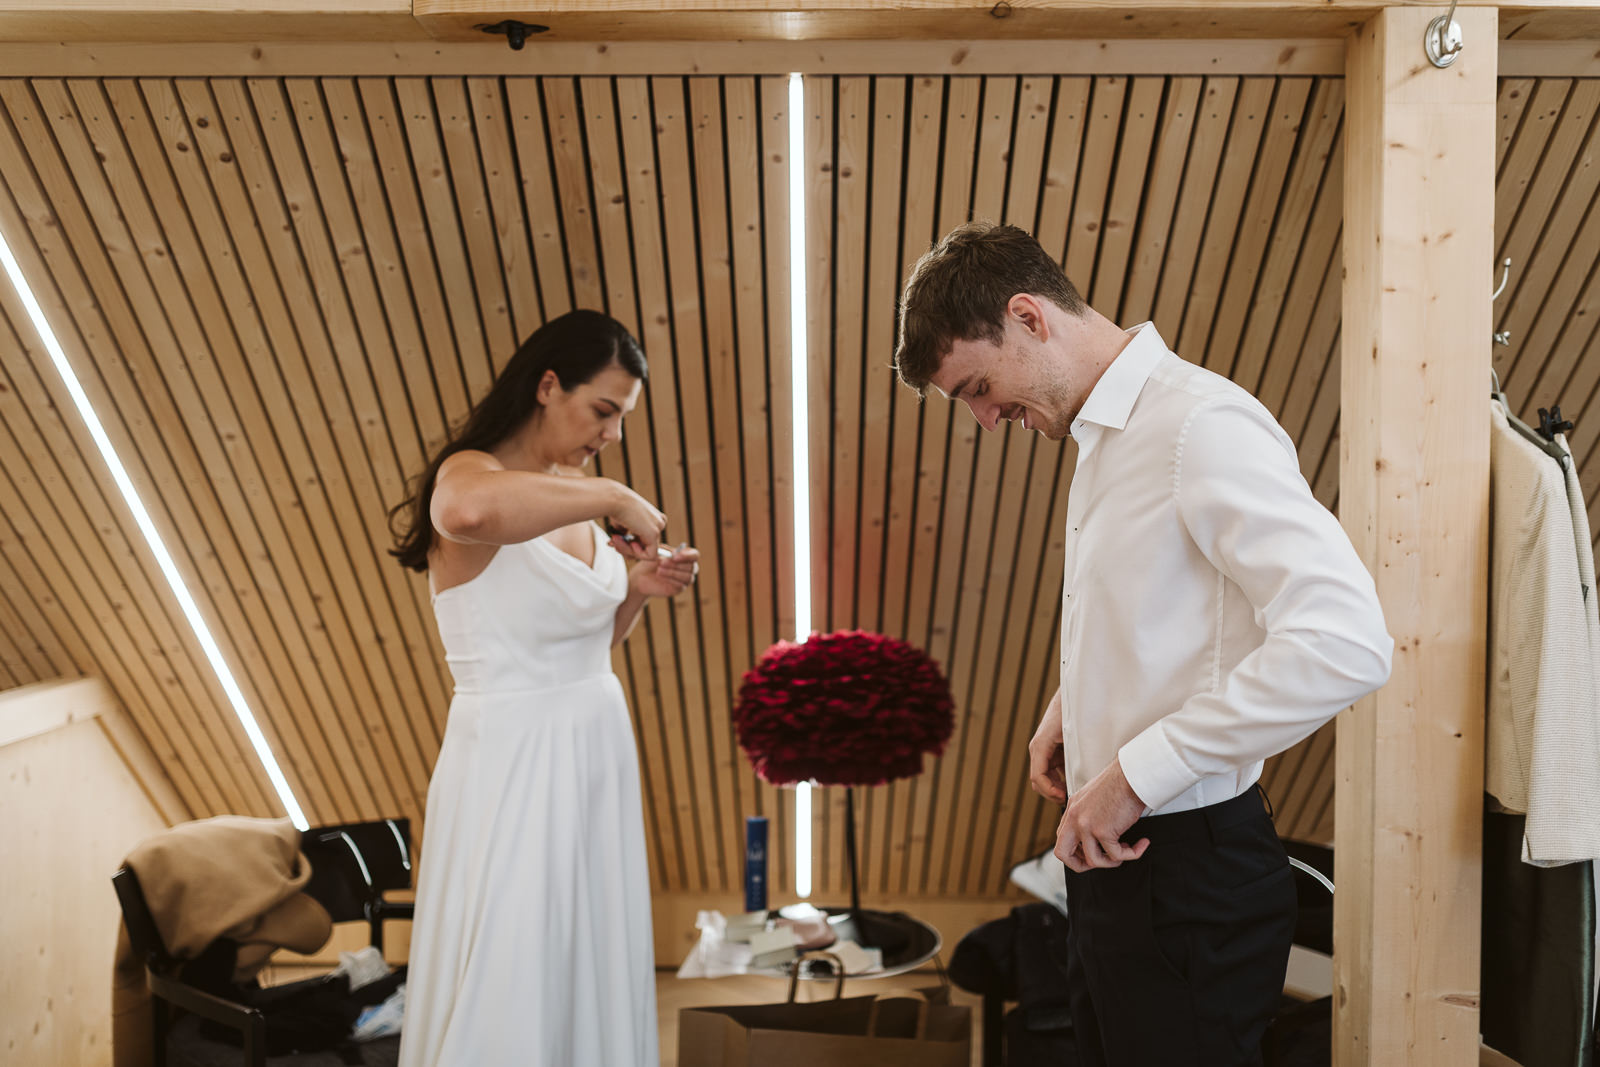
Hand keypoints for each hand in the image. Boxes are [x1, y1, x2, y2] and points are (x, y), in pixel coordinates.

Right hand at [604, 483, 666, 558]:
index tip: (613, 539)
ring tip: (614, 540)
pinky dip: (636, 553)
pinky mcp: (654, 533)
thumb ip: (626, 536)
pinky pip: (649, 555)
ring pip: (646, 552)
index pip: (644, 538)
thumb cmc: (615, 507)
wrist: (613, 500)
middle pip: (645, 546)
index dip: (628, 543)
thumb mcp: (622, 524)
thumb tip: (624, 548)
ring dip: (627, 550)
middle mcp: (659, 521)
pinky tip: (627, 543)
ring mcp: (658, 527)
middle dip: (626, 548)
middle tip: (612, 543)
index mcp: (653, 517)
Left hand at [628, 546, 699, 598]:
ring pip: (688, 577)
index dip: (687, 556)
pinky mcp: (679, 589)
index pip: (695, 555)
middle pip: (692, 567)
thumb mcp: (657, 553)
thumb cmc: (651, 562)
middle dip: (676, 564)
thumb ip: (667, 551)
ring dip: (673, 572)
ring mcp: (685, 579)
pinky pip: (681, 585)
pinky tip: (660, 576)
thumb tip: (674, 553)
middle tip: (662, 562)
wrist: (642, 576)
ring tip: (659, 570)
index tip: (674, 556)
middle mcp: (689, 568)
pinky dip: (670, 580)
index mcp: (686, 556)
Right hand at [1028, 689, 1066, 802]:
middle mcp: (1038, 748)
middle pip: (1038, 780)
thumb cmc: (1073, 712)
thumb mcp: (1074, 736)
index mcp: (1040, 745)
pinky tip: (1072, 781)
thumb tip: (1081, 779)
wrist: (1073, 693)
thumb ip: (1074, 756)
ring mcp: (1044, 748)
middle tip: (1069, 799)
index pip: (1037, 777)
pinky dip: (1058, 779)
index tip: (1063, 797)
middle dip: (1051, 793)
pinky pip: (1050, 769)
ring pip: (1044, 776)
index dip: (1049, 791)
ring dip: (1055, 787)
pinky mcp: (1050, 748)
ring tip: (1071, 793)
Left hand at [1054, 758, 1149, 872]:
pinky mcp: (1103, 831)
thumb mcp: (1095, 797)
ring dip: (1112, 862)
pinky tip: (1141, 844)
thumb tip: (1098, 837)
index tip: (1092, 852)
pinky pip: (1116, 855)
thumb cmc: (1122, 783)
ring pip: (1093, 860)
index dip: (1075, 851)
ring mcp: (1087, 825)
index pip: (1061, 837)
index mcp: (1072, 808)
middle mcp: (1075, 817)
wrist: (1134, 774)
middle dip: (1080, 865)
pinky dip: (1132, 854)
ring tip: (1127, 851)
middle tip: (1100, 863)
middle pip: (1062, 853)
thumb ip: (1089, 814)